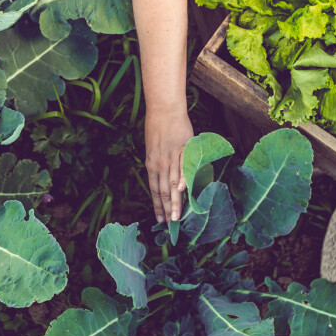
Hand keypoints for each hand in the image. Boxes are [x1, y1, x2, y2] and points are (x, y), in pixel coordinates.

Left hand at [145, 108, 193, 223]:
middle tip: (170, 225)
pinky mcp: (183, 150)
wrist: (164, 109)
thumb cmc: (157, 127)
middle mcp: (160, 163)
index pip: (154, 189)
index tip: (160, 219)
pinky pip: (184, 168)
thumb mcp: (152, 148)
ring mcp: (171, 157)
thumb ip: (156, 164)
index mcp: (151, 164)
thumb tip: (161, 178)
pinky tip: (184, 191)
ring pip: (174, 183)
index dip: (157, 205)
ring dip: (175, 201)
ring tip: (177, 217)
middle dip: (166, 209)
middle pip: (164, 190)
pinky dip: (184, 179)